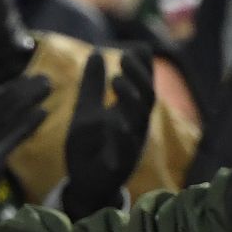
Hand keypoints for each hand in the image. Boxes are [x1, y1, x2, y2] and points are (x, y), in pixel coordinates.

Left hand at [61, 49, 154, 219]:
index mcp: (130, 112)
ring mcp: (131, 146)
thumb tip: (97, 53)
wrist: (84, 184)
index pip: (143, 84)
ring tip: (116, 81)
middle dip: (139, 76)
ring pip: (138, 120)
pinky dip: (122, 135)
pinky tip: (115, 121)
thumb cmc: (89, 146)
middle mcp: (136, 126)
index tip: (139, 47)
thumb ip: (92, 85)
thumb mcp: (86, 111)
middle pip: (147, 97)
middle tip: (125, 57)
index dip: (144, 66)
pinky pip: (126, 149)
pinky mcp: (120, 165)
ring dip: (130, 99)